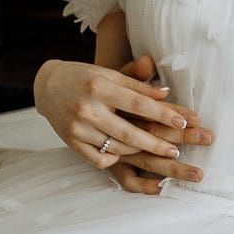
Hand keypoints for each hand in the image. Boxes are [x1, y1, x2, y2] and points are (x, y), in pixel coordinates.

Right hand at [32, 54, 211, 188]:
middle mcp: (88, 108)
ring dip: (138, 152)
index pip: (138, 104)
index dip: (163, 114)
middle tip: (176, 151)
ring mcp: (78, 128)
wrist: (48, 86)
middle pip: (129, 133)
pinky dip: (114, 159)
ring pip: (116, 149)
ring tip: (154, 150)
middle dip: (156, 144)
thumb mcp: (110, 74)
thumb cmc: (86, 78)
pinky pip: (100, 160)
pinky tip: (124, 155)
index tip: (185, 122)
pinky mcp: (72, 143)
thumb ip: (137, 85)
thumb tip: (167, 94)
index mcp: (100, 87)